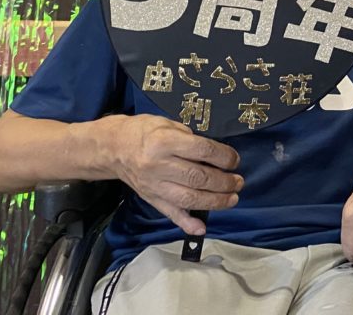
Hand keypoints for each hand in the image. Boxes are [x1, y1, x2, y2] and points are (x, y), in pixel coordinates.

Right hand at [101, 114, 241, 235]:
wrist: (113, 149)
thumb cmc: (144, 131)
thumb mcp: (168, 124)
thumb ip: (190, 138)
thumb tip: (214, 154)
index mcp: (165, 142)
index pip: (201, 151)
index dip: (223, 157)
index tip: (235, 160)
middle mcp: (159, 166)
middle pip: (197, 177)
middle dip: (223, 182)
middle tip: (239, 182)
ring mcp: (155, 185)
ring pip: (188, 198)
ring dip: (214, 201)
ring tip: (232, 199)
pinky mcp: (151, 199)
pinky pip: (170, 213)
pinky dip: (187, 223)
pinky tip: (202, 228)